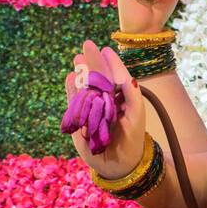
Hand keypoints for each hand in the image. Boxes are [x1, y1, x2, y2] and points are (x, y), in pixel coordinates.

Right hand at [64, 41, 145, 180]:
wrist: (119, 163)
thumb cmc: (132, 137)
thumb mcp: (136, 114)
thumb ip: (132, 95)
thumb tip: (126, 76)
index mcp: (120, 97)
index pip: (114, 75)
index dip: (110, 62)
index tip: (105, 49)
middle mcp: (105, 101)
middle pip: (97, 77)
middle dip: (92, 61)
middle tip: (86, 45)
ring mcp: (91, 109)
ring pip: (84, 86)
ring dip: (81, 72)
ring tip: (77, 59)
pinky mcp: (80, 119)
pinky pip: (74, 101)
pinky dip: (72, 89)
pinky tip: (70, 78)